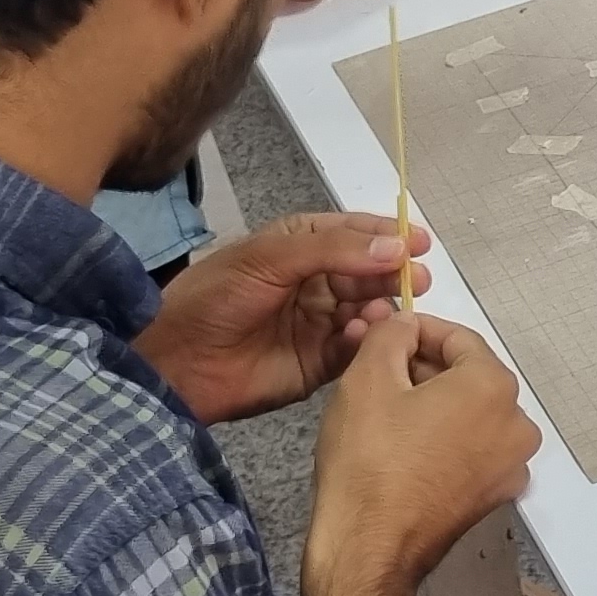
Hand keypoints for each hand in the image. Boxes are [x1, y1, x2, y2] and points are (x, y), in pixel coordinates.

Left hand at [133, 211, 428, 422]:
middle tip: (415, 280)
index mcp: (301, 245)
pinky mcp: (319, 362)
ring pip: (368, 310)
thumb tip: (396, 246)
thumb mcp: (271, 258)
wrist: (177, 362)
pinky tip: (357, 335)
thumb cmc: (215, 297)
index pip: (355, 233)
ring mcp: (319, 322)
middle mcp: (315, 281)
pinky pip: (354, 348)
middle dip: (392, 274)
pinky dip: (363, 340)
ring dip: (380, 307)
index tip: (419, 242)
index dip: (388, 235)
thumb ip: (335, 250)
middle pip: (370, 272)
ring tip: (381, 310)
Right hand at [300, 311, 541, 595]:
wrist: (368, 548)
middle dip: (423, 369)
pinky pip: (469, 450)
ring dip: (431, 404)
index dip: (415, 331)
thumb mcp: (367, 377)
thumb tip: (405, 325)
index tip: (384, 336)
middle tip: (376, 373)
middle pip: (467, 377)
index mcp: (495, 387)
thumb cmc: (368, 459)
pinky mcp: (494, 497)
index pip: (457, 338)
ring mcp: (511, 466)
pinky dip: (442, 440)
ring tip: (383, 410)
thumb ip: (391, 334)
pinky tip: (401, 447)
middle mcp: (517, 425)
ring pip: (469, 414)